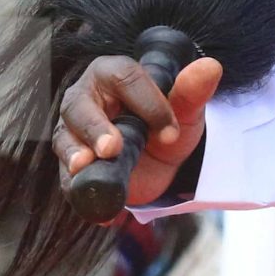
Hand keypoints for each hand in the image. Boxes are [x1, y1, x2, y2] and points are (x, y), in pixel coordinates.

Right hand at [54, 55, 223, 212]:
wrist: (159, 158)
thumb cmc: (168, 122)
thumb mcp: (185, 110)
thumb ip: (193, 91)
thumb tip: (210, 67)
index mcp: (114, 74)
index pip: (125, 78)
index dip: (147, 102)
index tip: (170, 131)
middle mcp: (86, 97)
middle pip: (80, 105)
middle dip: (95, 127)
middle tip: (112, 148)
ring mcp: (73, 131)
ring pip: (64, 138)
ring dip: (74, 153)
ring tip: (84, 167)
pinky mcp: (71, 163)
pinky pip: (67, 177)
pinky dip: (79, 191)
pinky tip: (97, 207)